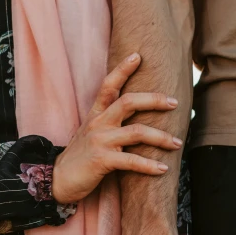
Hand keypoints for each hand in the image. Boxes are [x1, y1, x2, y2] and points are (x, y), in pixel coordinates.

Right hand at [52, 54, 181, 204]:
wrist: (58, 179)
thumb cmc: (81, 156)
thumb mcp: (92, 132)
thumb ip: (110, 122)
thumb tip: (137, 117)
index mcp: (96, 114)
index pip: (108, 86)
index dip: (122, 69)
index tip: (137, 56)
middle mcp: (98, 123)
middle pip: (128, 102)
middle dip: (154, 100)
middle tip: (174, 103)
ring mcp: (99, 140)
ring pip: (137, 132)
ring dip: (161, 137)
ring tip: (177, 143)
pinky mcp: (101, 160)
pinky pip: (131, 160)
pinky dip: (150, 165)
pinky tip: (163, 169)